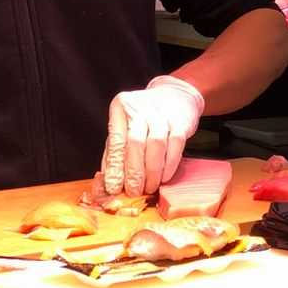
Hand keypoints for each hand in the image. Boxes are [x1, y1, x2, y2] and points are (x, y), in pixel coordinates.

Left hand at [102, 76, 204, 196]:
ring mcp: (161, 113)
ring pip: (156, 145)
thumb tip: (108, 180)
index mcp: (120, 108)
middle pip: (135, 143)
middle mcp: (140, 108)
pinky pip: (175, 145)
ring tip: (150, 187)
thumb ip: (114, 151)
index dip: (115, 167)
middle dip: (134, 172)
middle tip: (134, 191)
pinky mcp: (179, 120)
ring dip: (152, 171)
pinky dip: (169, 164)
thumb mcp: (124, 127)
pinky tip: (164, 177)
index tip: (113, 187)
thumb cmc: (144, 117)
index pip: (116, 141)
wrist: (174, 96)